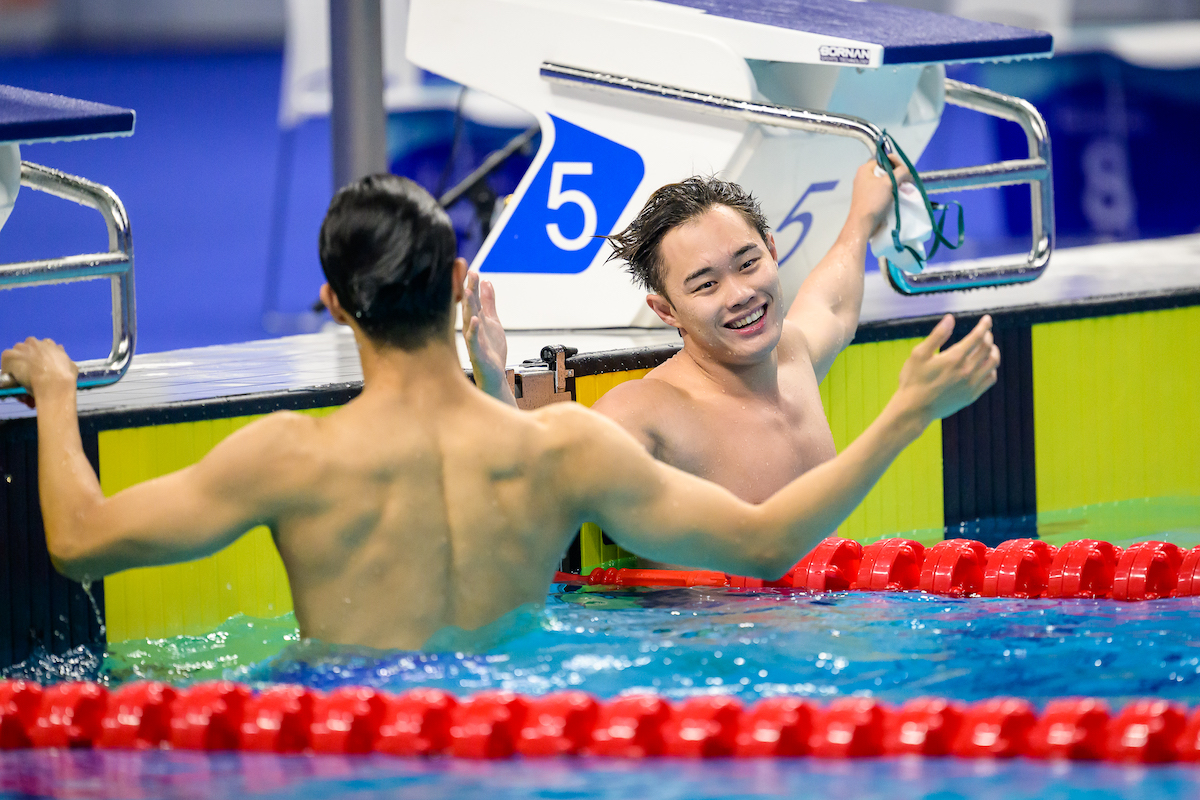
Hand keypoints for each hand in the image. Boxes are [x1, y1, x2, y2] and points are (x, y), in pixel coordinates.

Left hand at [1, 337, 78, 407]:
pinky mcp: (10, 355)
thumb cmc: (65, 376)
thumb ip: (63, 358)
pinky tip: (14, 380)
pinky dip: (8, 370)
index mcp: (50, 344)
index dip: (41, 357)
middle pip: (28, 348)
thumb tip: (62, 357)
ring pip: (17, 354)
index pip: (43, 347)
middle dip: (29, 358)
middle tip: (31, 372)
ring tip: (21, 377)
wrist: (53, 383)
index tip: (41, 366)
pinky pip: (7, 361)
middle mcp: (35, 342)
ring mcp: (22, 348)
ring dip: (18, 363)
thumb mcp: (71, 365)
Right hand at [461, 271, 510, 396]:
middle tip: (470, 273)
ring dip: (468, 306)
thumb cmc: (491, 351)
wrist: (493, 376)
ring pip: (469, 321)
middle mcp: (471, 328)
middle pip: (469, 306)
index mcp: (475, 320)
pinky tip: (474, 320)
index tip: (471, 268)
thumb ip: (488, 303)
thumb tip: (487, 282)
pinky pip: (473, 341)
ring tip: (468, 292)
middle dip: (469, 289)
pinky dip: (473, 331)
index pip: (472, 299)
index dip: (472, 284)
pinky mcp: (477, 353)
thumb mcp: (493, 322)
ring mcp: (473, 340)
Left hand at [848, 154, 909, 237]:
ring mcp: (866, 188)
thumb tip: (906, 170)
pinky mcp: (870, 198)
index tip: (904, 172)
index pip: (884, 159)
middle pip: (886, 170)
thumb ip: (900, 172)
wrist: (863, 223)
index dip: (895, 163)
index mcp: (865, 169)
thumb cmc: (873, 201)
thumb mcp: (888, 183)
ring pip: (886, 181)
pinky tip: (898, 196)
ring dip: (896, 185)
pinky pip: (883, 191)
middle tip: (906, 182)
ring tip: (904, 190)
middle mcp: (864, 176)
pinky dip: (891, 192)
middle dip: (898, 175)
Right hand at [894, 315, 999, 424]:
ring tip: (989, 347)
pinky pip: (990, 379)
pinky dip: (992, 369)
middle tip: (984, 332)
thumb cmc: (913, 380)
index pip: (977, 337)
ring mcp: (971, 384)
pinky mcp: (971, 396)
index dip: (984, 325)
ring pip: (992, 363)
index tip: (987, 319)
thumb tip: (950, 319)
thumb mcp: (919, 354)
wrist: (914, 409)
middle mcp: (967, 370)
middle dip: (988, 336)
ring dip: (993, 351)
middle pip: (987, 348)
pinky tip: (986, 366)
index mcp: (954, 358)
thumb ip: (937, 335)